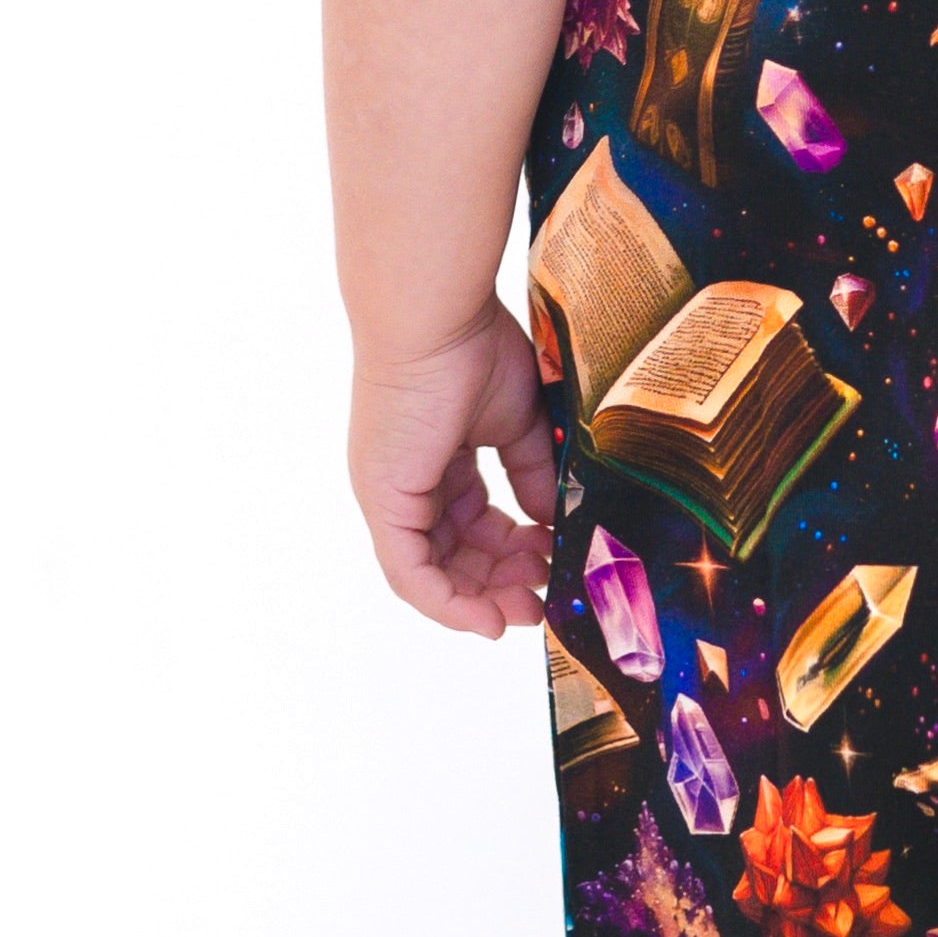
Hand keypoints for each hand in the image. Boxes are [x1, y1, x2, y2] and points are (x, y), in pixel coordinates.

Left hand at [349, 303, 560, 636]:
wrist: (437, 316)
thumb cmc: (474, 347)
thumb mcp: (517, 422)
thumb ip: (530, 473)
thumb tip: (548, 523)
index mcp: (434, 461)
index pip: (470, 523)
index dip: (510, 551)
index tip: (552, 562)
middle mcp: (405, 483)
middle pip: (452, 555)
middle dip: (499, 583)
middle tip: (542, 601)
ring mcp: (390, 495)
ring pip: (431, 573)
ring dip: (480, 598)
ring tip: (527, 610)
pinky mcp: (385, 504)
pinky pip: (410, 574)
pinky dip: (447, 603)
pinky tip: (486, 620)